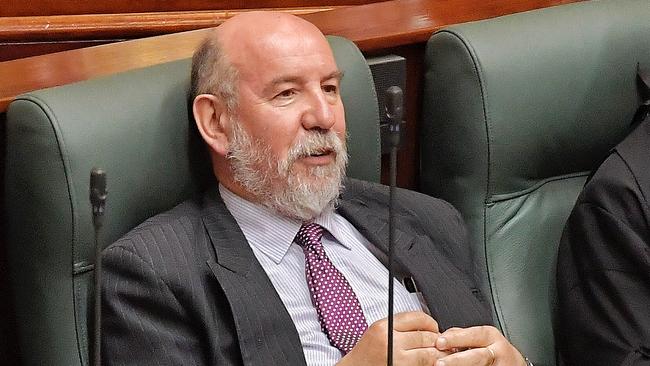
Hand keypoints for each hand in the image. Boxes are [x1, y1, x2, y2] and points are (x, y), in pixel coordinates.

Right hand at [337, 311, 451, 365]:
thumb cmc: (365, 353)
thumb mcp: (377, 331)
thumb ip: (398, 325)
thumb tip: (425, 325)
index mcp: (384, 327)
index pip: (416, 317)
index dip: (430, 322)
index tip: (434, 327)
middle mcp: (390, 342)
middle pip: (424, 336)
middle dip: (436, 339)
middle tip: (440, 342)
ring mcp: (396, 359)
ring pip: (427, 353)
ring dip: (437, 354)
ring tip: (438, 354)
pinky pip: (422, 365)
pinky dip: (429, 363)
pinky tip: (429, 362)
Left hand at [434, 326, 525, 365]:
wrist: (514, 364)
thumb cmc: (492, 349)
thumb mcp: (481, 337)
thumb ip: (463, 335)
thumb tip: (441, 338)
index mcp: (491, 337)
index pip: (472, 335)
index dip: (455, 339)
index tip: (439, 342)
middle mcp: (497, 352)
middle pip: (477, 356)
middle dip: (457, 360)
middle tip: (439, 363)